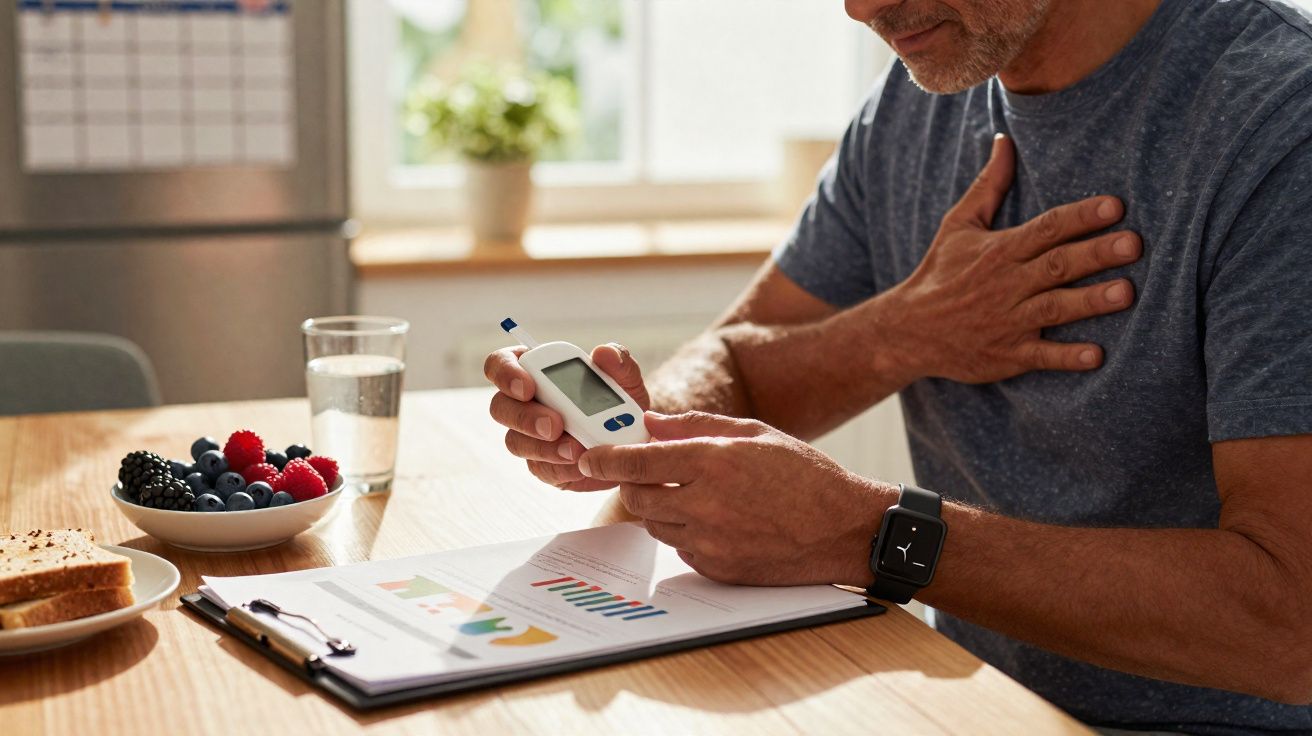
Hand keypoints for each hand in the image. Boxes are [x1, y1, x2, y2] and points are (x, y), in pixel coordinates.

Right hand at [484, 343, 650, 490]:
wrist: (633, 442)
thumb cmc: (621, 402)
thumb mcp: (627, 378)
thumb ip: (618, 361)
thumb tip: (603, 352)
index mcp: (536, 370)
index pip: (501, 363)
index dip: (506, 373)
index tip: (528, 386)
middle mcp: (525, 403)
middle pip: (500, 407)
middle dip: (525, 417)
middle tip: (555, 425)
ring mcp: (529, 436)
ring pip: (515, 442)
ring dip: (543, 447)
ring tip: (576, 449)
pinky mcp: (542, 464)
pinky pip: (540, 468)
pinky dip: (560, 467)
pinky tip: (580, 465)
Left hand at [577, 411, 890, 585]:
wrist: (845, 529)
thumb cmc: (805, 475)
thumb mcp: (755, 433)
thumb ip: (696, 426)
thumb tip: (652, 423)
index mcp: (714, 462)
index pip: (639, 461)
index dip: (606, 458)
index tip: (589, 456)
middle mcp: (707, 503)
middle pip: (638, 497)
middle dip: (634, 483)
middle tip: (646, 472)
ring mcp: (711, 541)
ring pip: (655, 525)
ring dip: (659, 509)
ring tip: (692, 494)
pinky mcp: (719, 568)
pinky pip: (681, 548)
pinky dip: (685, 533)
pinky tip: (715, 520)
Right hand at [877, 133, 1140, 383]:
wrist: (908, 331)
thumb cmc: (940, 273)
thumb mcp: (958, 225)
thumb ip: (988, 185)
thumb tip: (1005, 140)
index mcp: (999, 250)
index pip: (1045, 228)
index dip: (1080, 216)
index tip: (1115, 206)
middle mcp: (1006, 284)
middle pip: (1056, 265)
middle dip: (1096, 254)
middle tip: (1134, 244)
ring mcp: (1007, 321)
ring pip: (1054, 308)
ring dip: (1090, 301)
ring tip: (1126, 293)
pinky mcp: (1007, 355)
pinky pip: (1040, 356)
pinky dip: (1066, 357)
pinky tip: (1096, 356)